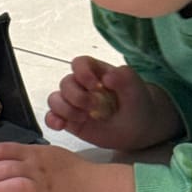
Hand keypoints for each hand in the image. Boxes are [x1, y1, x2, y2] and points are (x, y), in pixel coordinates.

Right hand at [46, 56, 183, 149]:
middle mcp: (81, 86)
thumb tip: (108, 76)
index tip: (95, 85)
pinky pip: (52, 117)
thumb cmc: (137, 104)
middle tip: (95, 108)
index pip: (80, 64)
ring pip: (55, 99)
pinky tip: (61, 125)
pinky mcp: (69, 120)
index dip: (82, 72)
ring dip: (65, 109)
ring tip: (83, 118)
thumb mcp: (137, 89)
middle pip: (66, 83)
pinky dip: (52, 120)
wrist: (139, 128)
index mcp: (96, 72)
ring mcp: (74, 103)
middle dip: (77, 97)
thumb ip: (125, 78)